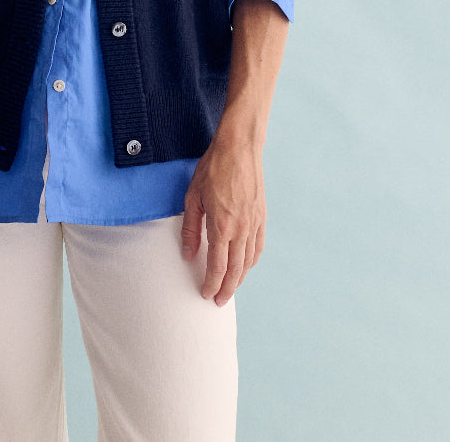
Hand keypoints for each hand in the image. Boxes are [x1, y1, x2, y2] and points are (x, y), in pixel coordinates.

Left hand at [181, 136, 265, 305]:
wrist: (239, 147)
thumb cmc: (213, 168)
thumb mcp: (193, 197)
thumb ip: (191, 228)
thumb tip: (188, 254)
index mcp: (222, 226)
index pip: (217, 266)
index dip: (211, 284)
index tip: (206, 295)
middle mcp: (241, 229)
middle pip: (235, 270)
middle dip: (226, 289)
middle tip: (218, 302)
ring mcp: (254, 223)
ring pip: (248, 261)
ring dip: (239, 278)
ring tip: (230, 288)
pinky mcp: (261, 216)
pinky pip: (258, 246)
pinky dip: (252, 261)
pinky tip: (245, 265)